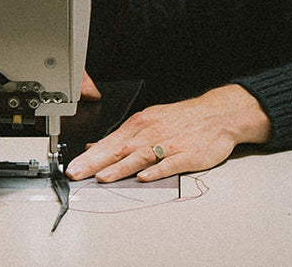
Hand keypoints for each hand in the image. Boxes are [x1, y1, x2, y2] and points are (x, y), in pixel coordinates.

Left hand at [63, 84, 270, 182]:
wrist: (218, 114)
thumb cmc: (183, 119)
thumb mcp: (150, 120)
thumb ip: (124, 137)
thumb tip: (96, 148)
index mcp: (141, 124)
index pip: (110, 141)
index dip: (90, 155)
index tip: (72, 167)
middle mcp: (152, 132)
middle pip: (120, 149)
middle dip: (96, 162)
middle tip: (77, 174)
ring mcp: (170, 144)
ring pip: (141, 156)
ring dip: (120, 167)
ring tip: (102, 178)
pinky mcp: (187, 155)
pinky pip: (169, 163)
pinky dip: (156, 170)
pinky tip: (143, 177)